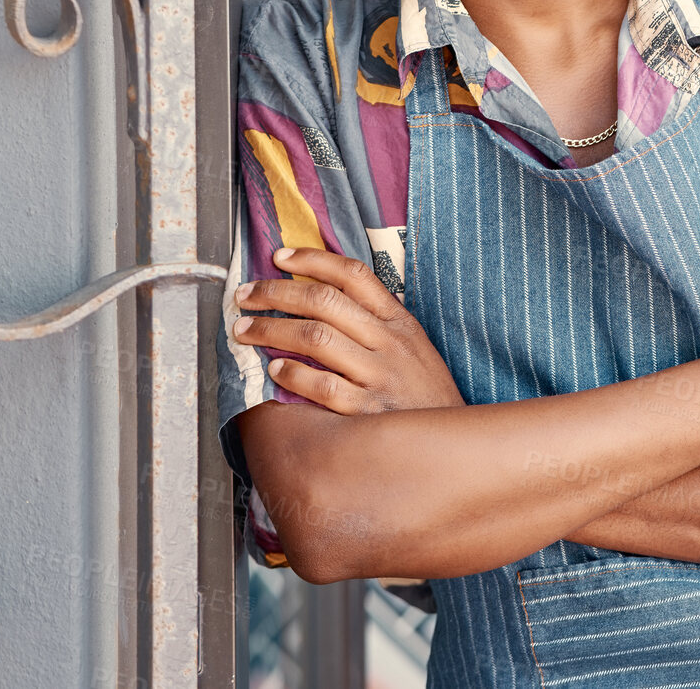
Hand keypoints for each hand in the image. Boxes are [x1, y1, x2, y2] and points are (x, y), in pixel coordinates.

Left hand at [233, 246, 464, 414]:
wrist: (454, 442)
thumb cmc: (424, 393)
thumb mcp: (412, 347)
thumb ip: (377, 322)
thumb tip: (324, 297)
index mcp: (399, 321)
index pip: (353, 275)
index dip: (312, 260)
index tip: (280, 257)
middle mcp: (389, 342)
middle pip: (324, 301)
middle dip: (276, 293)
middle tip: (246, 295)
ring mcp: (379, 375)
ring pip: (316, 338)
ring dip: (272, 330)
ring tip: (245, 331)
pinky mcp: (368, 411)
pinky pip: (323, 386)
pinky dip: (294, 375)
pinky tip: (274, 370)